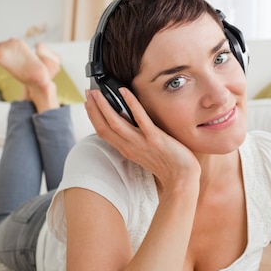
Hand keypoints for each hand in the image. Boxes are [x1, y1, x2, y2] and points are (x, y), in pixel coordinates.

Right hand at [85, 87, 200, 191]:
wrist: (182, 179)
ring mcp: (141, 142)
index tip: (88, 103)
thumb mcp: (146, 154)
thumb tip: (133, 127)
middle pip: (104, 126)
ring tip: (96, 92)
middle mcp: (130, 147)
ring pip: (115, 122)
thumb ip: (136, 142)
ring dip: (103, 105)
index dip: (93, 117)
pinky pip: (140, 118)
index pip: (103, 132)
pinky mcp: (154, 138)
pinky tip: (124, 91)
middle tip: (88, 92)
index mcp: (127, 150)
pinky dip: (131, 104)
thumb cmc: (169, 167)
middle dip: (93, 108)